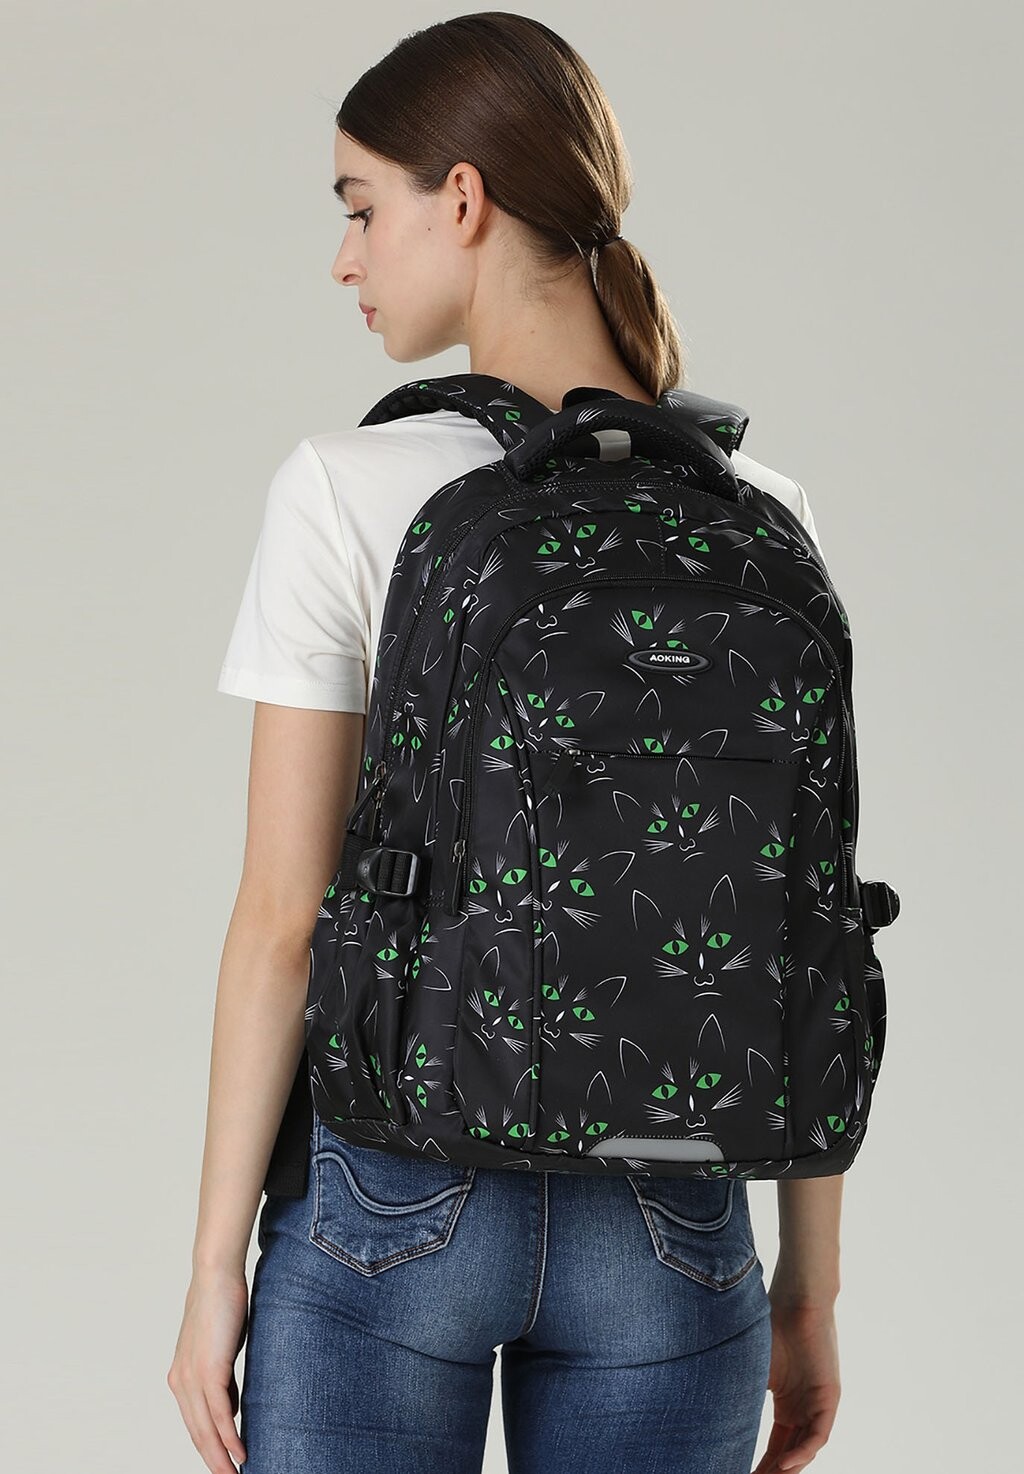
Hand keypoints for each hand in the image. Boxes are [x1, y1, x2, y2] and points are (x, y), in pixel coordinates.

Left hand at [167, 1265, 249, 1471]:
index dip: (207, 1448)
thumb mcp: (220, 1350)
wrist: (215, 1275)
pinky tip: (238, 1452)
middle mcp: (181, 1381)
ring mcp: (192, 1376)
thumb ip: (222, 1380)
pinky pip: (219, 1412)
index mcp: (181, 1377)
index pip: (194, 1423)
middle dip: (212, 1460)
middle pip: (196, 1433)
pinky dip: (228, 1435)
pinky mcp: (209, 1369)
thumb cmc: (221, 1306)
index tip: (222, 1465)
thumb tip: (230, 1409)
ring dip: (220, 1456)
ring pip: (205, 1429)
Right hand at [752, 1297, 840, 1472]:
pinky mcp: (829, 1398)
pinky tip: (786, 1464)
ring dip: (787, 1469)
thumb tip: (704, 1413)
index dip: (761, 1465)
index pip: (775, 1447)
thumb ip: (739, 1393)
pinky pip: (818, 1435)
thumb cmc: (771, 1326)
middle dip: (772, 1473)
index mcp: (787, 1405)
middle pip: (790, 1455)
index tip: (738, 1473)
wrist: (796, 1300)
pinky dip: (803, 1452)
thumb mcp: (751, 1368)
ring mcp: (817, 1405)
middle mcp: (804, 1410)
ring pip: (805, 1450)